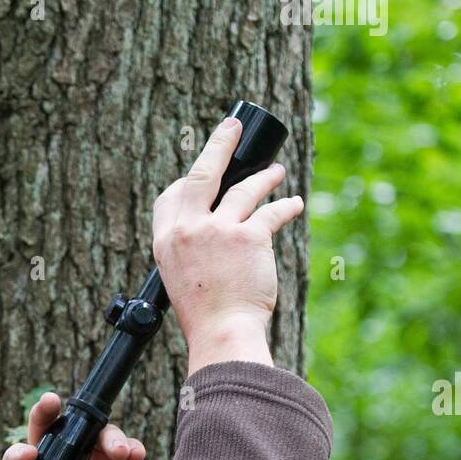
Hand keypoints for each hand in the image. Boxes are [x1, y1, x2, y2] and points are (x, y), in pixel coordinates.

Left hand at [1, 393, 159, 459]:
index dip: (17, 458)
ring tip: (121, 453)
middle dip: (48, 419)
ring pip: (88, 438)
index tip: (29, 452)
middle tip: (51, 401)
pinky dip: (127, 444)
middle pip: (49, 442)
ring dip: (103, 436)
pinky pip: (120, 447)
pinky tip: (135, 454)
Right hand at [152, 116, 303, 372]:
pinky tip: (294, 204)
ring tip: (277, 173)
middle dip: (220, 144)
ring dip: (264, 178)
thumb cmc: (206, 316)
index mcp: (166, 243)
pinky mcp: (248, 237)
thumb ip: (193, 250)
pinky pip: (270, 212)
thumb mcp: (183, 279)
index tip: (205, 174)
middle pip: (203, 173)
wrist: (222, 333)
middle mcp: (188, 231)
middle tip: (232, 126)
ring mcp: (217, 231)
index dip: (187, 182)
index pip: (171, 197)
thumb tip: (216, 226)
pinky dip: (286, 207)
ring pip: (244, 189)